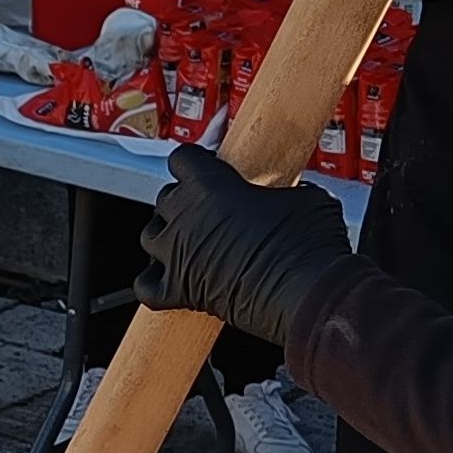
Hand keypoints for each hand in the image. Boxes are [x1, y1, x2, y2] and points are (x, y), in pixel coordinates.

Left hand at [141, 148, 354, 350]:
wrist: (307, 293)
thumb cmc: (307, 244)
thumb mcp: (303, 196)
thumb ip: (278, 190)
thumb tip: (285, 198)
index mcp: (208, 184)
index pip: (182, 158)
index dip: (195, 163)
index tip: (208, 168)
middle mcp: (184, 216)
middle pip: (165, 197)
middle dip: (185, 201)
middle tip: (212, 211)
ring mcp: (176, 254)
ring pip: (150, 236)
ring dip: (166, 236)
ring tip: (192, 241)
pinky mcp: (178, 291)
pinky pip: (146, 286)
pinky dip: (154, 281)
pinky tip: (170, 278)